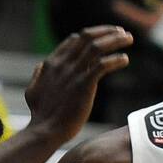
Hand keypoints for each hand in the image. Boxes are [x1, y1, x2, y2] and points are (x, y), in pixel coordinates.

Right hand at [25, 25, 132, 143]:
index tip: (106, 36)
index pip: (74, 40)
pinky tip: (125, 60)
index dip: (92, 35)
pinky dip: (116, 60)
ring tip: (129, 38)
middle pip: (87, 37)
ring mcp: (73, 73)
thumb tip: (40, 66)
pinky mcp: (83, 85)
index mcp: (52, 63)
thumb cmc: (40, 115)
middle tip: (122, 32)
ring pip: (97, 46)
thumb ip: (38, 76)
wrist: (45, 131)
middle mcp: (63, 64)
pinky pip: (102, 65)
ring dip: (115, 40)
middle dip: (107, 31)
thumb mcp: (32, 91)